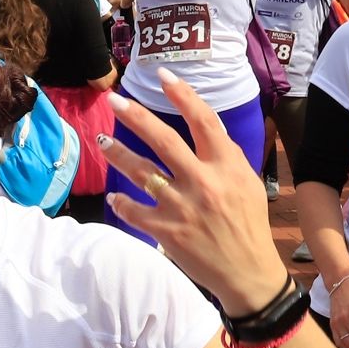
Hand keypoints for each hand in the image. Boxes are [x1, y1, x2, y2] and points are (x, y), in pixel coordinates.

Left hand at [100, 72, 287, 314]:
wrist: (247, 272)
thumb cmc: (247, 223)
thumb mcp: (246, 181)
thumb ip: (225, 153)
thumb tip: (204, 123)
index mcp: (227, 166)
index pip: (203, 120)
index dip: (183, 94)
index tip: (162, 75)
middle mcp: (203, 182)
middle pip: (164, 139)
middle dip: (136, 116)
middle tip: (113, 100)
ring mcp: (182, 207)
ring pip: (141, 172)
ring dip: (117, 154)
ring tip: (101, 141)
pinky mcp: (166, 231)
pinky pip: (134, 210)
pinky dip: (121, 203)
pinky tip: (115, 198)